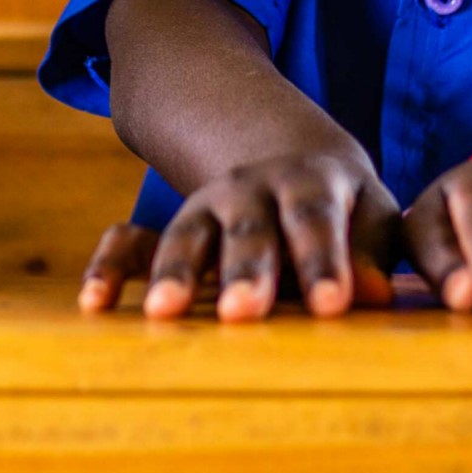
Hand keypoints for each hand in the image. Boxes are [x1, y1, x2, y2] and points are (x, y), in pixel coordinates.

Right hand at [79, 150, 400, 320]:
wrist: (290, 159)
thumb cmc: (344, 208)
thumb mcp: (370, 215)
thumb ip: (374, 253)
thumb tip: (377, 296)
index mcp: (310, 181)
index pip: (316, 219)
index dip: (323, 261)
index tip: (331, 305)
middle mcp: (252, 188)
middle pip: (248, 227)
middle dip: (245, 269)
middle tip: (243, 311)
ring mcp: (205, 206)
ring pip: (187, 232)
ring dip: (176, 271)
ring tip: (164, 313)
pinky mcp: (167, 228)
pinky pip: (128, 241)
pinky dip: (108, 267)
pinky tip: (93, 304)